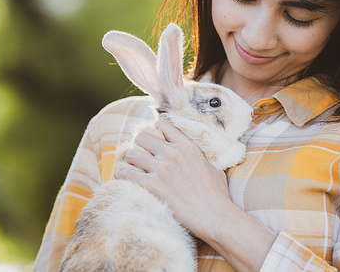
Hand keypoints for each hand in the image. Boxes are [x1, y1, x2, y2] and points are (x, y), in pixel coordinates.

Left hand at [114, 117, 231, 237]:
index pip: (163, 123)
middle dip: (140, 146)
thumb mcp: (213, 167)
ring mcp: (161, 168)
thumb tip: (197, 157)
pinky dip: (122, 177)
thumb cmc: (217, 195)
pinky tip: (126, 182)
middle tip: (142, 157)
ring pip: (131, 153)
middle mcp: (172, 152)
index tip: (155, 139)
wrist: (214, 216)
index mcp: (188, 146)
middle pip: (142, 136)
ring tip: (134, 170)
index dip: (156, 129)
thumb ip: (201, 157)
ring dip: (130, 162)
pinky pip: (125, 174)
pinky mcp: (152, 185)